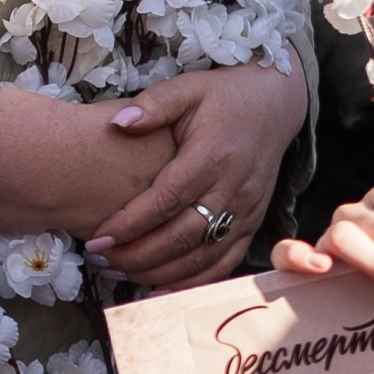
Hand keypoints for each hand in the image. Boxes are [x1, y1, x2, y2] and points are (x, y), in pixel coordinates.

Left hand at [86, 64, 310, 286]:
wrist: (275, 104)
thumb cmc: (223, 97)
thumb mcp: (187, 88)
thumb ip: (153, 105)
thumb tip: (117, 124)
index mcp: (213, 155)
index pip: (166, 200)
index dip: (130, 223)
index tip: (97, 237)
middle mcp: (233, 188)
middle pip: (183, 235)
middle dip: (138, 254)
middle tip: (100, 259)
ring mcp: (247, 210)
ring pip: (203, 256)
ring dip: (160, 271)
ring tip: (120, 272)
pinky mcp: (254, 222)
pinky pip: (225, 262)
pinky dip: (194, 280)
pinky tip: (160, 285)